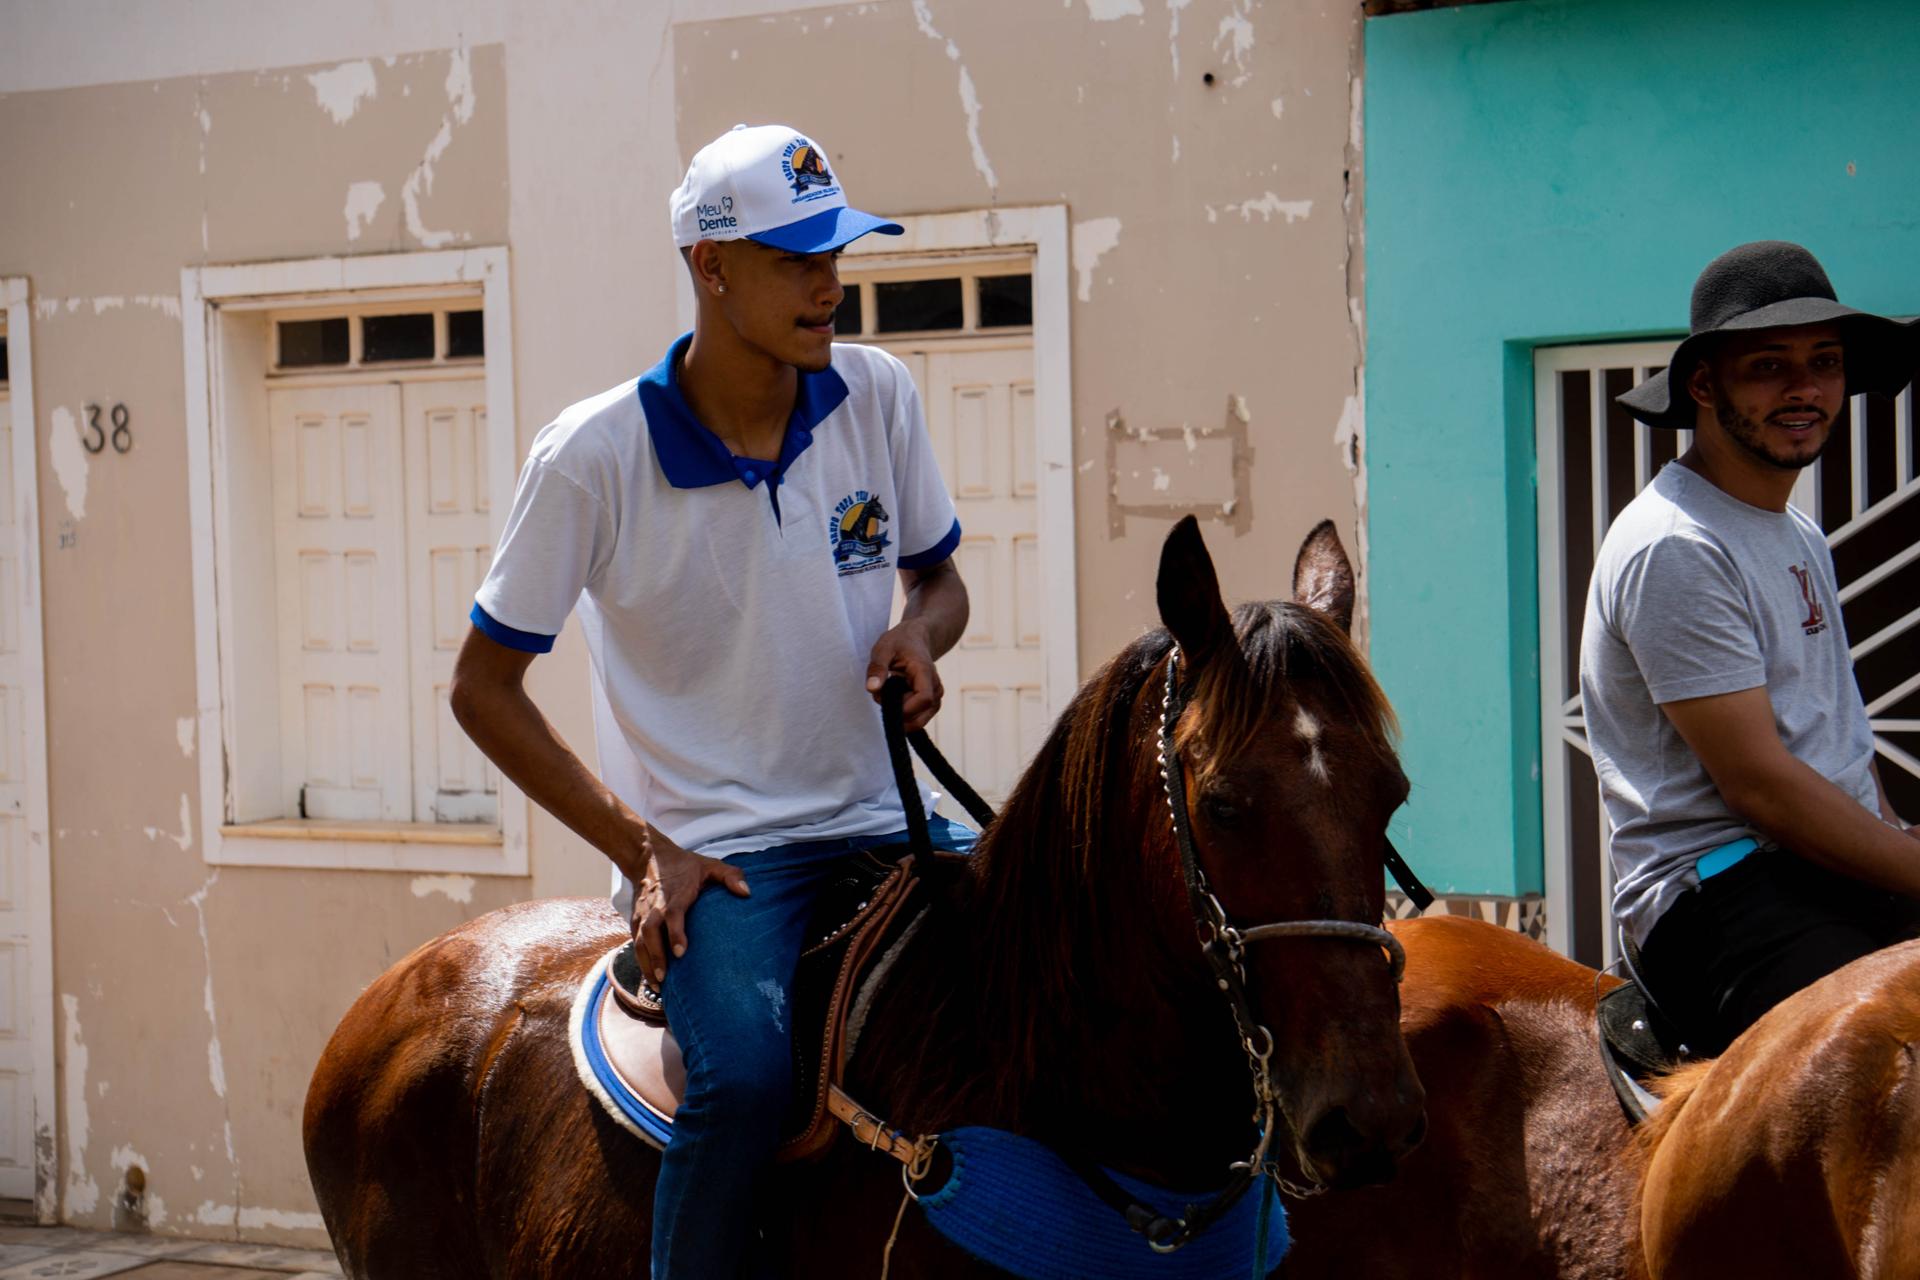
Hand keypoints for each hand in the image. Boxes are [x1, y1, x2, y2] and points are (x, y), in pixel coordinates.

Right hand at [632, 829, 750, 982]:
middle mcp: (655, 906)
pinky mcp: (636, 920)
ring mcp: (643, 914)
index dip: (675, 933)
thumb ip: (730, 876)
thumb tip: (747, 892)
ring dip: (646, 963)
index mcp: (675, 894)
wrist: (649, 857)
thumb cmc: (685, 865)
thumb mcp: (710, 865)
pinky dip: (640, 960)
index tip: (681, 953)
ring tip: (657, 986)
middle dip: (655, 956)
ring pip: (639, 940)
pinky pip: (635, 942)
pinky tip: (650, 977)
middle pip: (650, 932)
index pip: (672, 914)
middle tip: (664, 979)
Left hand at [866, 619, 943, 732]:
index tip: (884, 699)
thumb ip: (877, 668)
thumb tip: (872, 689)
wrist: (915, 638)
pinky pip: (916, 718)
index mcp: (926, 673)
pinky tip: (894, 698)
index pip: (924, 700)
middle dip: (896, 714)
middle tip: (881, 695)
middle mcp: (936, 688)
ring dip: (898, 714)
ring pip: (918, 721)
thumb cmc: (899, 642)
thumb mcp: (883, 649)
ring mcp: (935, 697)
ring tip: (888, 694)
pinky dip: (902, 714)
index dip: (904, 708)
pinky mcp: (930, 704)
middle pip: (920, 716)